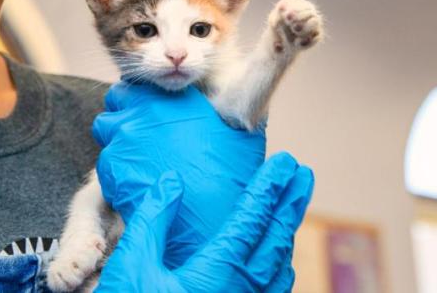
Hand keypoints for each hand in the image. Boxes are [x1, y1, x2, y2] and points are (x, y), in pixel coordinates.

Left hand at [92, 82, 265, 267]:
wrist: (207, 220)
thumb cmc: (229, 179)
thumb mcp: (242, 137)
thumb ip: (236, 114)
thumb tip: (243, 111)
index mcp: (173, 99)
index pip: (141, 83)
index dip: (143, 96)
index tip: (148, 108)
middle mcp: (143, 113)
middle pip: (117, 99)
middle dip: (124, 110)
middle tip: (139, 129)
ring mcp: (122, 140)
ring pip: (105, 128)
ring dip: (118, 137)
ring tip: (137, 156)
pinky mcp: (111, 168)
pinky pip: (105, 161)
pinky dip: (116, 167)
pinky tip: (136, 180)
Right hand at [94, 153, 314, 292]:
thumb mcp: (132, 264)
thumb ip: (154, 221)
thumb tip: (173, 181)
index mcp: (216, 274)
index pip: (252, 221)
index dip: (269, 188)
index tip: (284, 162)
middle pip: (276, 241)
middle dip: (291, 204)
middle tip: (304, 174)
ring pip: (279, 269)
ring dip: (287, 233)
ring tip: (291, 207)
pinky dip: (280, 269)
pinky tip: (278, 261)